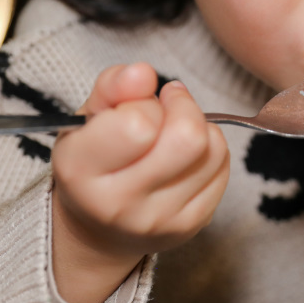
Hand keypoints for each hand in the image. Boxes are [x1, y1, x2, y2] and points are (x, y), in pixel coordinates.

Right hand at [51, 62, 229, 302]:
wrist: (98, 229)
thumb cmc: (94, 159)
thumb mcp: (87, 118)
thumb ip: (111, 85)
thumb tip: (143, 73)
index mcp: (80, 172)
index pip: (138, 124)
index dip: (142, 104)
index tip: (134, 106)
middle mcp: (119, 205)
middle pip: (188, 137)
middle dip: (182, 108)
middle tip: (164, 108)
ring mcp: (159, 221)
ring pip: (213, 148)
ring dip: (199, 127)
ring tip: (172, 132)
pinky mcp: (192, 226)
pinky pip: (223, 167)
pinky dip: (210, 150)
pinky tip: (185, 156)